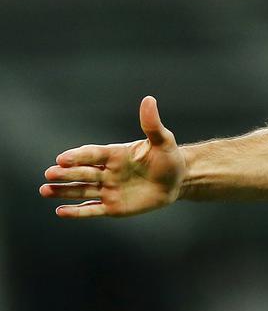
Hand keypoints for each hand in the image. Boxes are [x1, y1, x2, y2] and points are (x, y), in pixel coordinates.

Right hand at [40, 96, 186, 218]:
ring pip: (82, 191)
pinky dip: (77, 211)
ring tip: (45, 190)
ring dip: (63, 191)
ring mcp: (108, 190)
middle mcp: (107, 172)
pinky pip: (92, 209)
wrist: (178, 180)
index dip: (78, 156)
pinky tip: (60, 211)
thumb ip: (151, 124)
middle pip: (83, 173)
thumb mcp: (163, 141)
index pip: (92, 154)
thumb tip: (149, 99)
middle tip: (50, 173)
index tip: (62, 158)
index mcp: (114, 154)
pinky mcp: (113, 207)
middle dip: (66, 174)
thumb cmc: (169, 158)